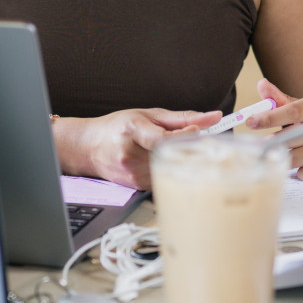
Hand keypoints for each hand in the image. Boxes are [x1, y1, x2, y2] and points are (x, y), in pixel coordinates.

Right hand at [53, 108, 221, 188]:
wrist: (89, 148)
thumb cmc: (118, 127)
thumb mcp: (148, 115)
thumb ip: (182, 118)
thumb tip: (213, 117)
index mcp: (132, 131)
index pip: (162, 139)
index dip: (184, 136)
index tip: (198, 131)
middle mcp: (130, 154)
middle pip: (170, 155)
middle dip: (187, 148)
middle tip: (197, 140)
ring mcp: (132, 173)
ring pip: (170, 169)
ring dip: (179, 160)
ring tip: (173, 148)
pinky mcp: (136, 187)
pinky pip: (163, 178)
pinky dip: (168, 169)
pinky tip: (159, 160)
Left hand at [241, 79, 302, 182]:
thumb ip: (284, 99)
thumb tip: (261, 86)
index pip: (291, 111)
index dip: (269, 117)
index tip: (250, 122)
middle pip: (291, 137)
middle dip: (272, 143)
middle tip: (259, 146)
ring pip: (298, 157)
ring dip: (284, 158)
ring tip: (278, 155)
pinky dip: (301, 173)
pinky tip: (300, 167)